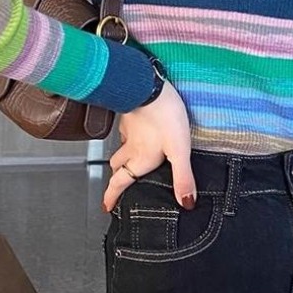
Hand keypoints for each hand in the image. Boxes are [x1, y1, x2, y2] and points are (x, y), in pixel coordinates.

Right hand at [102, 81, 196, 212]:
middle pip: (117, 166)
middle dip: (116, 177)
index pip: (120, 182)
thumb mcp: (179, 150)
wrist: (149, 87)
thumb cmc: (165, 116)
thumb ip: (182, 177)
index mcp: (140, 159)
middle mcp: (131, 147)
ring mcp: (129, 130)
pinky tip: (139, 132)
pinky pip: (127, 130)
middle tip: (118, 184)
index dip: (112, 196)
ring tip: (129, 160)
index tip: (107, 206)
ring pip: (121, 148)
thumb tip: (186, 202)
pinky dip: (130, 136)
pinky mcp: (131, 114)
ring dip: (122, 156)